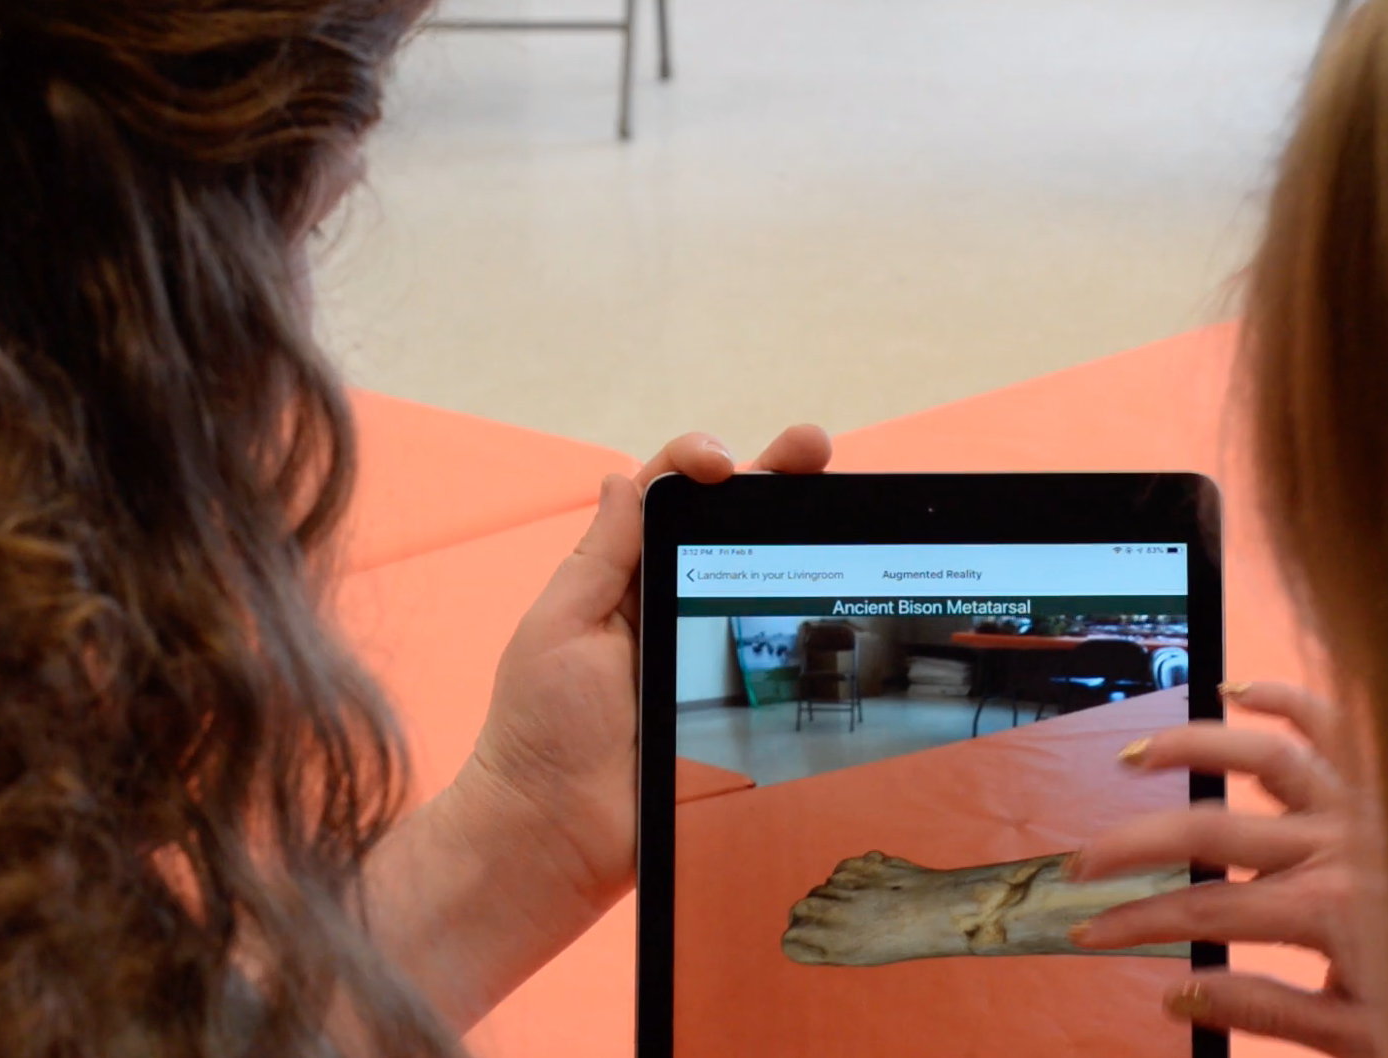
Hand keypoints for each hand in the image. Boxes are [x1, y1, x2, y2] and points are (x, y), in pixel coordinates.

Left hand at [469, 426, 831, 905]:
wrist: (558, 838)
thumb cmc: (541, 735)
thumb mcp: (559, 629)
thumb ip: (599, 557)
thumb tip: (624, 478)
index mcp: (625, 580)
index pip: (669, 500)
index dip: (700, 465)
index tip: (726, 464)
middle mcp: (674, 608)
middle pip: (735, 528)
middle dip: (779, 479)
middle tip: (816, 449)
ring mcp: (714, 657)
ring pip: (769, 582)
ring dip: (806, 533)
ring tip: (840, 498)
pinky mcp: (743, 707)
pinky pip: (786, 657)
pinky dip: (816, 619)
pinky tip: (847, 589)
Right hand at [1069, 683, 1377, 1057]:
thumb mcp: (1357, 1037)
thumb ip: (1262, 1008)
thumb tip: (1176, 990)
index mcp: (1328, 910)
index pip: (1201, 914)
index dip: (1135, 924)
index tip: (1090, 933)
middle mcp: (1342, 845)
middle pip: (1210, 832)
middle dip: (1133, 845)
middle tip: (1084, 861)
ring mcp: (1369, 804)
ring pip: (1266, 755)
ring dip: (1195, 748)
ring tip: (1140, 755)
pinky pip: (1337, 723)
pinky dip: (1287, 698)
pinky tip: (1242, 692)